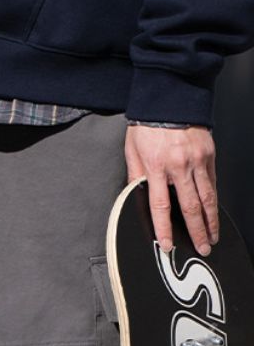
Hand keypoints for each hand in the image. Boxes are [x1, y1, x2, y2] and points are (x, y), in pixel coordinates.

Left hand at [125, 123, 217, 256]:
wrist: (169, 98)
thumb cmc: (147, 122)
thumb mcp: (132, 148)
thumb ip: (135, 174)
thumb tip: (134, 195)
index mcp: (156, 166)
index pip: (160, 205)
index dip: (164, 228)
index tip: (166, 244)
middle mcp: (179, 166)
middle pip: (190, 207)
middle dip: (197, 232)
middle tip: (201, 248)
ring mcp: (197, 161)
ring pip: (207, 198)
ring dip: (211, 220)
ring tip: (212, 235)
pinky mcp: (209, 155)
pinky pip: (213, 182)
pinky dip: (214, 199)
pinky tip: (214, 211)